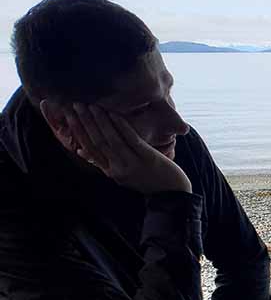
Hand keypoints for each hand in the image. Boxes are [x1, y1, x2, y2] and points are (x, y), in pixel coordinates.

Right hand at [58, 102, 191, 194]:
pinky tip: (113, 114)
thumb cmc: (148, 180)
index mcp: (111, 171)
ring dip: (99, 121)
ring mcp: (133, 163)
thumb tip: (80, 151)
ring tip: (91, 105)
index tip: (68, 115)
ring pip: (111, 140)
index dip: (77, 131)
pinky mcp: (148, 158)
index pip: (89, 149)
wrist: (173, 194)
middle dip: (84, 122)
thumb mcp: (122, 174)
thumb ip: (105, 162)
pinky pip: (131, 139)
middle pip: (96, 142)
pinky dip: (121, 126)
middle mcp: (118, 169)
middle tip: (74, 105)